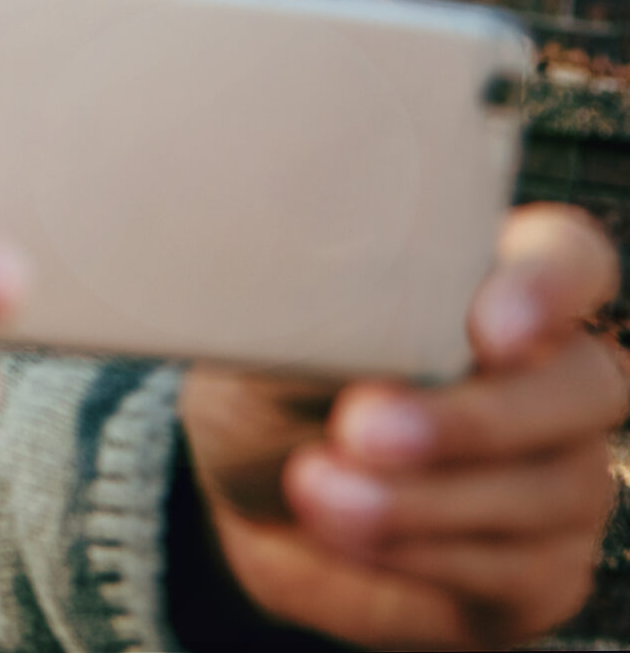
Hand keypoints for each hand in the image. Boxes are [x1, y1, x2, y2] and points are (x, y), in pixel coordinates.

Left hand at [184, 203, 626, 648]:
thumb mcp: (263, 338)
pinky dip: (415, 555)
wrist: (246, 498)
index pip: (566, 258)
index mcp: (490, 288)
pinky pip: (516, 571)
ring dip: (420, 498)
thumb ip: (314, 320)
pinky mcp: (543, 571)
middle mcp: (551, 378)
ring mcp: (562, 477)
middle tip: (360, 428)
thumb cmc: (268, 384)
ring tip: (315, 490)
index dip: (548, 287)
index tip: (491, 328)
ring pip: (549, 491)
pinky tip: (338, 536)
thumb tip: (330, 329)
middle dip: (471, 417)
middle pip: (582, 385)